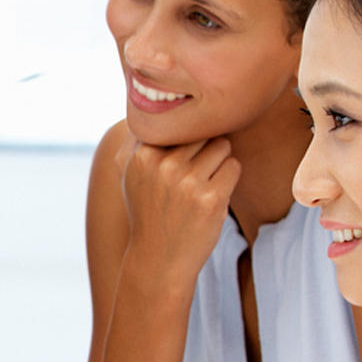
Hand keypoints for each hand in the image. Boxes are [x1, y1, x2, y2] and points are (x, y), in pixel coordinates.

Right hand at [115, 134, 238, 285]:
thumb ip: (137, 135)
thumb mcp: (128, 172)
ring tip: (201, 186)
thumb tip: (157, 103)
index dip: (185, 137)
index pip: (179, 122)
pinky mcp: (211, 198)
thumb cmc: (147, 209)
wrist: (158, 259)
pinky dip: (228, 180)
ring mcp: (186, 182)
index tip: (181, 157)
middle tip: (192, 175)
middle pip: (203, 131)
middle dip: (203, 149)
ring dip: (218, 163)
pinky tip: (211, 197)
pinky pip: (234, 167)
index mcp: (140, 154)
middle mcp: (161, 164)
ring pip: (222, 146)